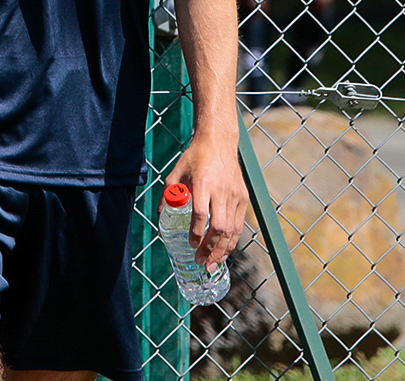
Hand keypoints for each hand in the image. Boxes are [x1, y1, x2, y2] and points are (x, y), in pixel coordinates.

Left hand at [166, 133, 247, 268]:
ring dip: (222, 250)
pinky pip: (239, 224)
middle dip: (210, 248)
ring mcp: (235, 194)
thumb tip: (161, 220)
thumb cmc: (194, 158)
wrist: (219, 141)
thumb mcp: (176, 173)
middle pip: (219, 226)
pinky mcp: (243, 197)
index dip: (196, 233)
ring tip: (213, 263)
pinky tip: (224, 251)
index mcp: (203, 183)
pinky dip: (232, 240)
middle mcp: (221, 190)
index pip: (201, 213)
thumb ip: (168, 196)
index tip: (191, 245)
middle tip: (201, 262)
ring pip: (231, 229)